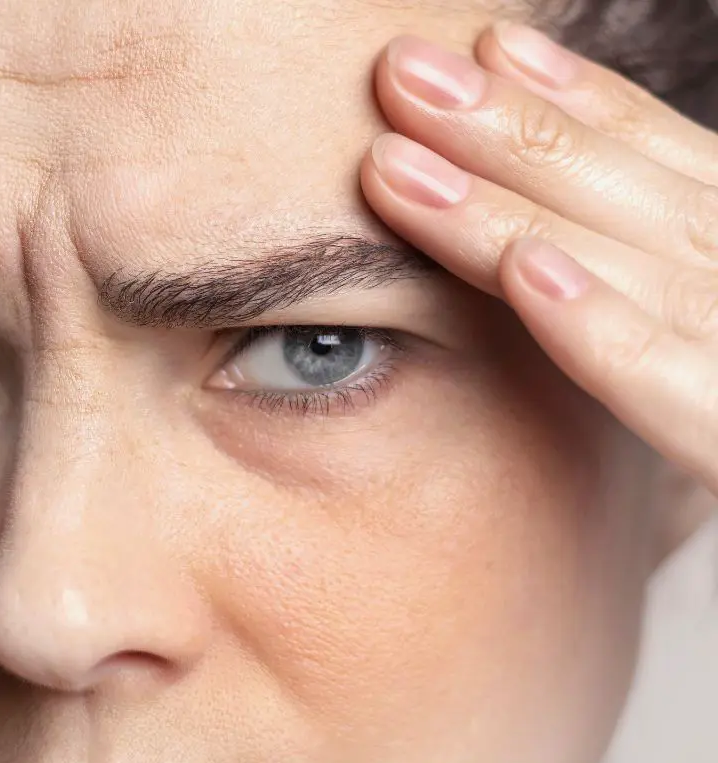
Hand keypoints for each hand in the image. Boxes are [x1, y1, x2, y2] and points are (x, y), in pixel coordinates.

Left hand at [359, 23, 717, 497]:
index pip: (688, 172)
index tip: (495, 46)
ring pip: (656, 272)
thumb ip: (692, 322)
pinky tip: (532, 279)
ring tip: (398, 161)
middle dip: (521, 132)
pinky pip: (700, 393)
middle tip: (402, 73)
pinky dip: (619, 334)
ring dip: (519, 210)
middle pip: (651, 202)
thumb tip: (575, 258)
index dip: (591, 103)